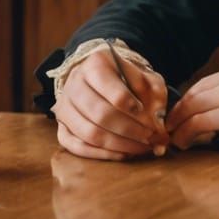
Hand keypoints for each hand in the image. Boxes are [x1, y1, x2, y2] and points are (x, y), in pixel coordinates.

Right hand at [53, 46, 169, 161]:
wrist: (102, 79)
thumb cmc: (127, 78)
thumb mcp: (145, 77)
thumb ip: (155, 95)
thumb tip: (158, 123)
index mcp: (96, 65)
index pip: (113, 92)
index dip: (133, 109)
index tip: (150, 118)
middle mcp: (74, 84)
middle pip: (101, 115)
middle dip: (130, 130)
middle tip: (151, 137)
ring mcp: (64, 108)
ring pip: (89, 133)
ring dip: (120, 145)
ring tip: (142, 147)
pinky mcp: (61, 128)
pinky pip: (78, 147)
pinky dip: (103, 154)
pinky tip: (124, 154)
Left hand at [166, 61, 218, 153]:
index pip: (206, 83)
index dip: (188, 101)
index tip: (180, 118)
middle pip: (195, 92)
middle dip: (178, 112)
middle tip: (169, 130)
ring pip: (194, 105)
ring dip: (179, 124)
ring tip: (174, 140)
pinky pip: (203, 121)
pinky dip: (188, 133)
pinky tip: (186, 143)